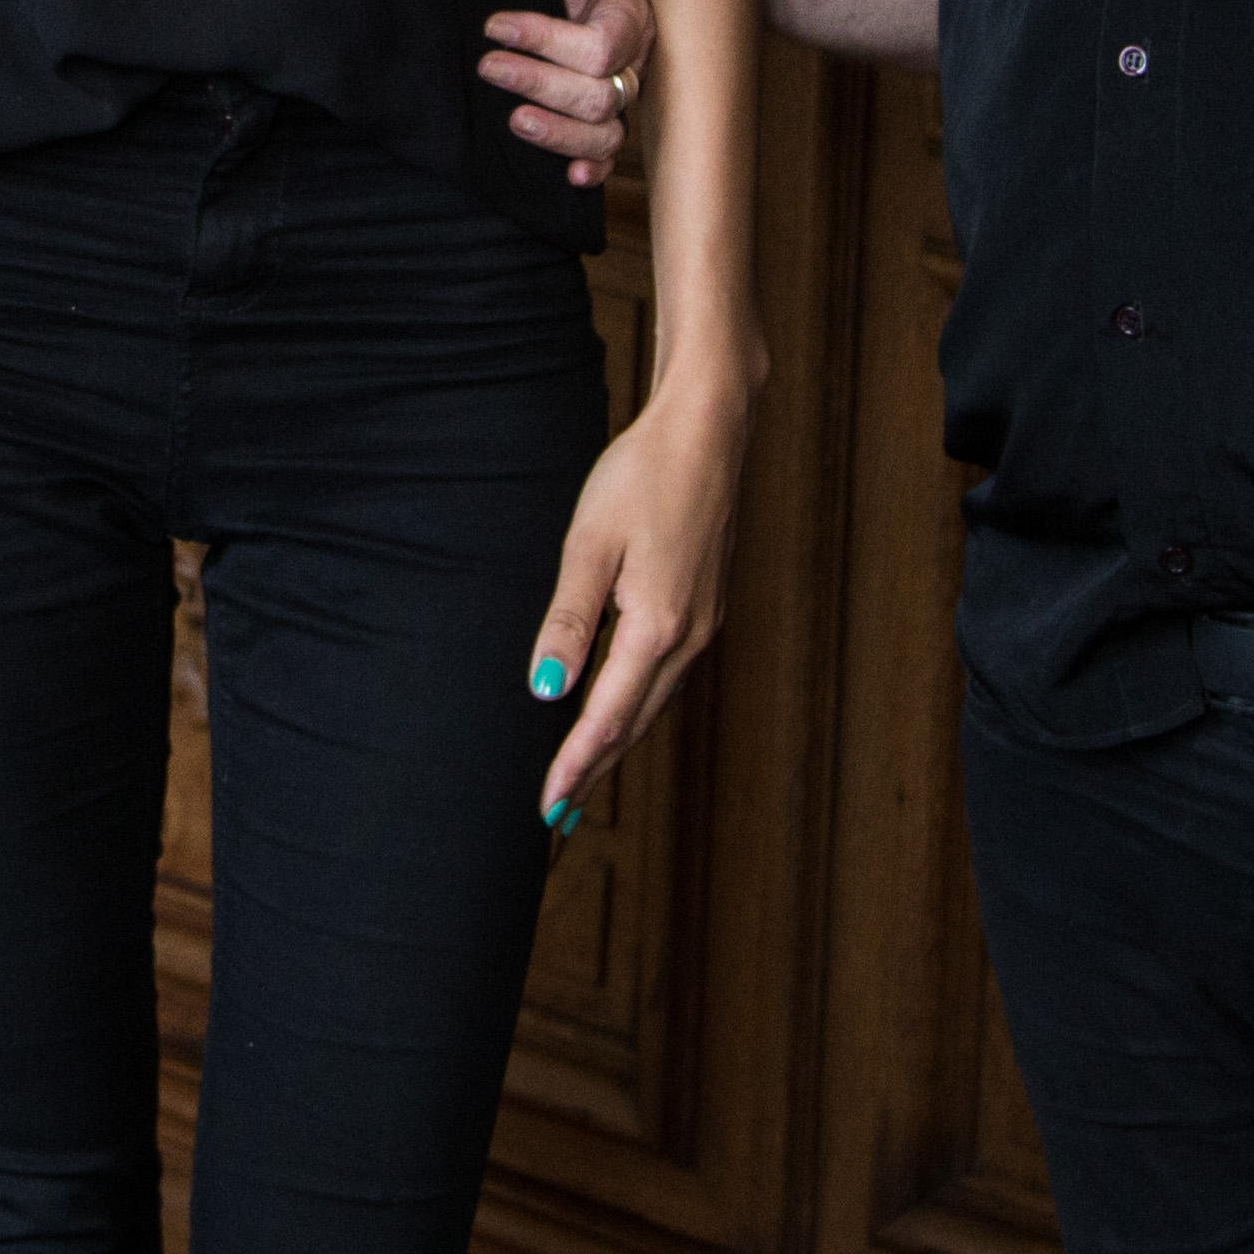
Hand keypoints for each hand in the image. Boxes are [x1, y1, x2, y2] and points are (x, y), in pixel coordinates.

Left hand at [483, 0, 654, 186]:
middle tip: (489, 67)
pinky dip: (592, 171)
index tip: (495, 26)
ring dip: (559, 133)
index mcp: (628, 17)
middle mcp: (630, 63)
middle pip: (598, 96)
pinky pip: (607, 157)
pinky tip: (568, 176)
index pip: (596, 46)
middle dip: (540, 84)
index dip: (545, 40)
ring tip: (513, 120)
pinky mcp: (600, 122)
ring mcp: (618, 98)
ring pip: (605, 135)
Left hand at [523, 379, 745, 824]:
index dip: (574, 766)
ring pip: (652, 704)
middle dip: (593, 771)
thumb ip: (567, 621)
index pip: (607, 717)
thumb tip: (544, 691)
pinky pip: (665, 677)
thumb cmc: (643, 476)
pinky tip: (616, 714)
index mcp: (658, 626)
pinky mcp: (705, 608)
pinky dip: (635, 708)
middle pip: (634, 723)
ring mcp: (704, 625)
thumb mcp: (590, 545)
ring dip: (615, 744)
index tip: (546, 810)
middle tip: (556, 821)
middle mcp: (690, 637)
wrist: (708, 433)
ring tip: (580, 780)